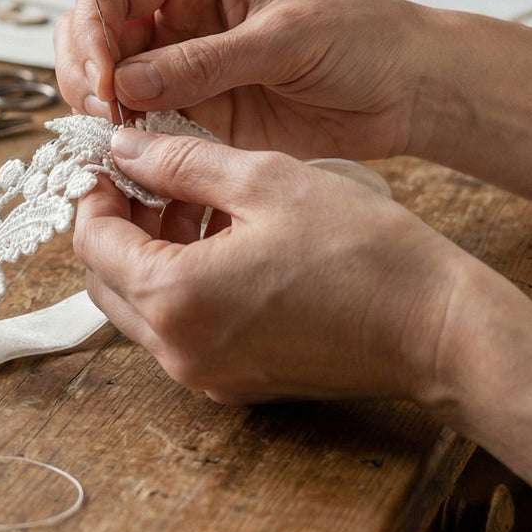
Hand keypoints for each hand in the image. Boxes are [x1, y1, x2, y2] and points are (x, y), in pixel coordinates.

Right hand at [54, 0, 531, 220]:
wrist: (408, 89)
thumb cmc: (362, 38)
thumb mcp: (286, 38)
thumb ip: (206, 60)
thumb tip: (125, 82)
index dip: (93, 28)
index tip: (104, 79)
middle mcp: (178, 15)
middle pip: (93, 31)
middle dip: (84, 69)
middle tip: (103, 114)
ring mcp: (181, 64)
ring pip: (105, 79)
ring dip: (97, 106)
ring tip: (116, 137)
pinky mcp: (194, 111)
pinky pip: (140, 121)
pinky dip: (125, 138)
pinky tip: (132, 155)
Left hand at [76, 126, 531, 516]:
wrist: (439, 330)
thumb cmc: (363, 250)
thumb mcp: (264, 180)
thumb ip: (179, 162)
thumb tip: (123, 148)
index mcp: (176, 299)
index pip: (93, 241)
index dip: (96, 191)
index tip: (114, 157)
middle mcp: (178, 350)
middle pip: (105, 279)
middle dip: (117, 222)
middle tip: (151, 175)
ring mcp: (205, 375)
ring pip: (139, 306)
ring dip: (148, 252)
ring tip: (192, 199)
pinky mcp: (234, 383)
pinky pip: (178, 329)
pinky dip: (179, 283)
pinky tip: (220, 240)